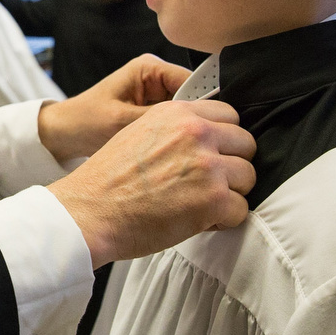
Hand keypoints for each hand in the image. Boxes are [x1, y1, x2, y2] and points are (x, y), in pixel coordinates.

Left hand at [37, 54, 192, 161]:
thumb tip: (194, 123)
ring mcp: (156, 95)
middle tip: (201, 146)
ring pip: (186, 114)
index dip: (205, 107)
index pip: (193, 81)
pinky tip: (176, 152)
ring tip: (186, 150)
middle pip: (194, 98)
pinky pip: (175, 124)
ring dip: (185, 131)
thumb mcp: (122, 121)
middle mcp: (157, 77)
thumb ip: (158, 119)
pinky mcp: (153, 112)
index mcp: (149, 68)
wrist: (64, 133)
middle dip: (195, 121)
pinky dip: (176, 137)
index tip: (212, 131)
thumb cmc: (85, 121)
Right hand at [48, 99, 255, 265]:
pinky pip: (241, 210)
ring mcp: (207, 165)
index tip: (212, 156)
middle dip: (231, 165)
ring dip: (229, 194)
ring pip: (247, 177)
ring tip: (200, 204)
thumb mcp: (138, 133)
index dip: (223, 140)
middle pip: (245, 144)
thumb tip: (207, 140)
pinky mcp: (213, 199)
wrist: (88, 212)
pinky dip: (222, 221)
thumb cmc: (107, 181)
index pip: (229, 115)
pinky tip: (197, 221)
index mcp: (177, 113)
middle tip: (208, 183)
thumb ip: (175, 129)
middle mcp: (196, 132)